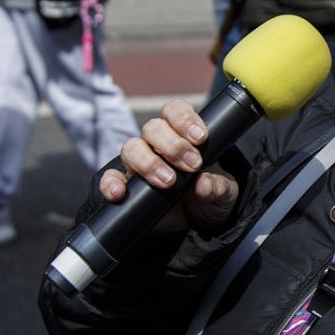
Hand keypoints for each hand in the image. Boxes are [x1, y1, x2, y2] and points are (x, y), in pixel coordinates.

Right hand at [97, 99, 240, 231]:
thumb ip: (219, 187)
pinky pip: (111, 177)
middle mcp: (157, 144)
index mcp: (182, 134)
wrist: (195, 223)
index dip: (185, 119)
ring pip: (131, 148)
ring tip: (168, 182)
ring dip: (148, 162)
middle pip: (152, 128)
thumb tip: (204, 183)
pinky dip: (111, 183)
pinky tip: (119, 193)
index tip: (200, 138)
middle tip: (192, 165)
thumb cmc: (210, 197)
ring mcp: (139, 164)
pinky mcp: (127, 186)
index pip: (175, 111)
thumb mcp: (223, 194)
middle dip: (173, 145)